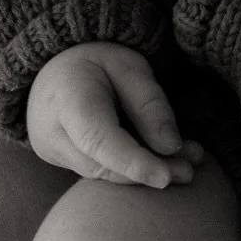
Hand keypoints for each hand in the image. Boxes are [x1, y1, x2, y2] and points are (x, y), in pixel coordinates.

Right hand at [26, 43, 204, 186]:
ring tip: (185, 167)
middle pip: (102, 164)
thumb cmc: (97, 62)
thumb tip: (171, 147)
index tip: (165, 178)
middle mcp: (51, 131)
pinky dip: (130, 170)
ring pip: (101, 174)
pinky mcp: (60, 161)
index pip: (98, 140)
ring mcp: (51, 150)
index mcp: (66, 99)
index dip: (133, 163)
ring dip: (143, 174)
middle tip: (190, 171)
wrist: (56, 68)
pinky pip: (98, 171)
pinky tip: (162, 164)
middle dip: (148, 172)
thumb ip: (150, 104)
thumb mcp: (131, 67)